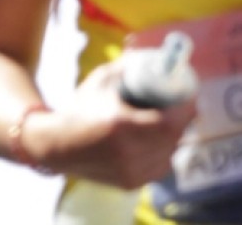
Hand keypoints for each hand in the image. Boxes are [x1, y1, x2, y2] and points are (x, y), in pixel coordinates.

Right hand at [31, 60, 195, 188]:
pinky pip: (159, 167)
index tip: (186, 94)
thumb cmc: (78, 109)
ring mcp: (131, 172)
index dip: (185, 108)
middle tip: (179, 105)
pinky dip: (161, 153)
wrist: (55, 145)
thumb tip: (153, 57)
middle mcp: (128, 153)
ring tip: (164, 122)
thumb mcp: (100, 81)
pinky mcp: (130, 183)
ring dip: (171, 137)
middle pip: (173, 138)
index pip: (170, 122)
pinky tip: (153, 141)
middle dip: (181, 120)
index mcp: (121, 126)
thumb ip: (127, 68)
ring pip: (169, 153)